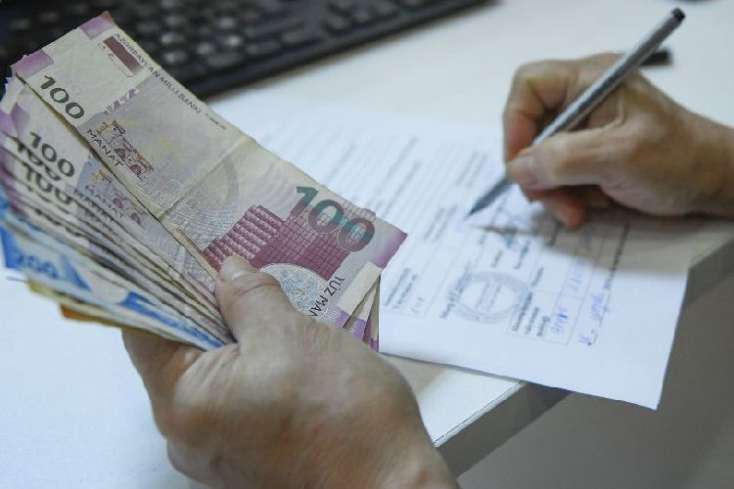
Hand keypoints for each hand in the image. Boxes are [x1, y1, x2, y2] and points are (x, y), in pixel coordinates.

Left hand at [123, 256, 455, 488]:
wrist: (390, 478)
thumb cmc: (338, 410)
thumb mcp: (290, 335)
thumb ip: (248, 297)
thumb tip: (228, 270)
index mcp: (182, 402)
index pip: (144, 328)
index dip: (161, 282)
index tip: (184, 248)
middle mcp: (187, 432)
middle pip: (180, 349)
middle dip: (208, 303)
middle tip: (233, 260)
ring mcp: (218, 446)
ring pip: (213, 370)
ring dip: (236, 331)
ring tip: (264, 293)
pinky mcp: (248, 450)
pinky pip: (236, 393)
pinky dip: (252, 362)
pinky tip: (283, 336)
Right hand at [503, 53, 733, 227]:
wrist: (712, 183)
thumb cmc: (675, 160)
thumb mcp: (617, 157)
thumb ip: (562, 160)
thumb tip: (516, 168)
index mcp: (589, 80)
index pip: (529, 86)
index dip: (515, 123)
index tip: (521, 163)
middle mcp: (582, 97)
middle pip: (530, 128)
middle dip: (537, 170)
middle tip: (549, 200)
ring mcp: (584, 126)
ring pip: (540, 157)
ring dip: (552, 190)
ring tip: (577, 211)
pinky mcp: (588, 151)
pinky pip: (558, 173)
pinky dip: (566, 194)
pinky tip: (590, 206)